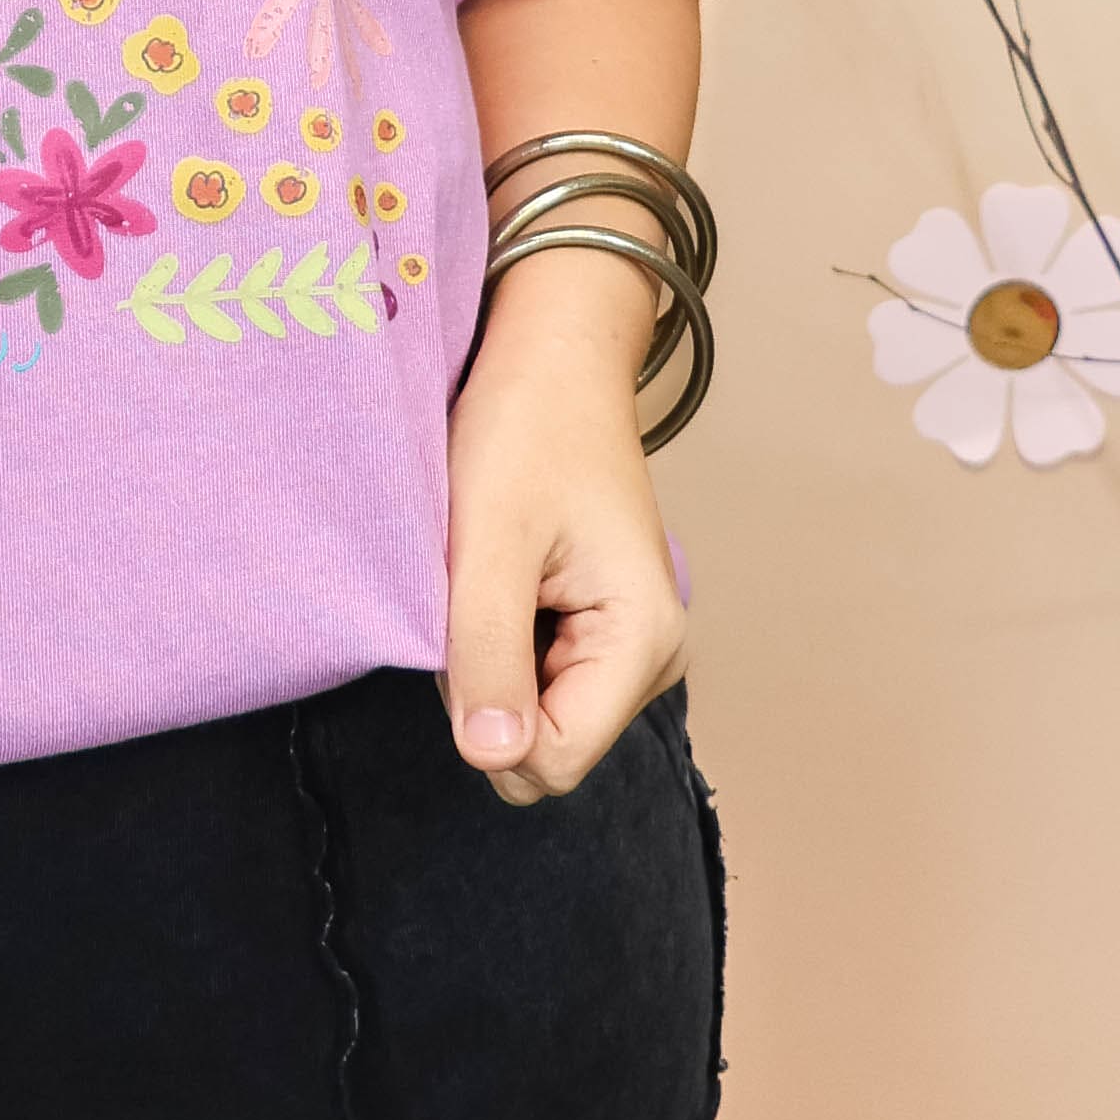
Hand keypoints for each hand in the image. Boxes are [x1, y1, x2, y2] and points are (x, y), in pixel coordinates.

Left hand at [440, 285, 685, 806]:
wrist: (553, 357)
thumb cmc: (523, 428)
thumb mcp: (491, 538)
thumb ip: (491, 652)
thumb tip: (493, 762)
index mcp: (643, 641)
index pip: (551, 761)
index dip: (486, 711)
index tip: (468, 615)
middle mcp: (651, 658)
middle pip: (541, 743)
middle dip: (486, 683)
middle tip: (475, 584)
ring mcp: (627, 646)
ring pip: (530, 713)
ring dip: (487, 655)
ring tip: (488, 568)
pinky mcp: (599, 629)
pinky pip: (532, 676)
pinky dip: (498, 635)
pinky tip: (500, 572)